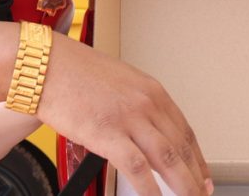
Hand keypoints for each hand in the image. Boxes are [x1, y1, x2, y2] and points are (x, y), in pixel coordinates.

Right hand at [38, 34, 212, 195]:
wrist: (46, 66)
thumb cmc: (74, 72)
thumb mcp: (118, 83)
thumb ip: (137, 106)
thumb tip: (146, 131)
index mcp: (151, 91)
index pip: (185, 131)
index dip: (197, 159)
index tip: (202, 175)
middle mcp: (145, 103)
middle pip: (182, 148)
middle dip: (194, 177)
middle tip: (200, 194)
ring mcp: (128, 119)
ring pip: (168, 160)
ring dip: (182, 186)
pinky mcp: (108, 134)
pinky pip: (137, 169)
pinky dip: (150, 190)